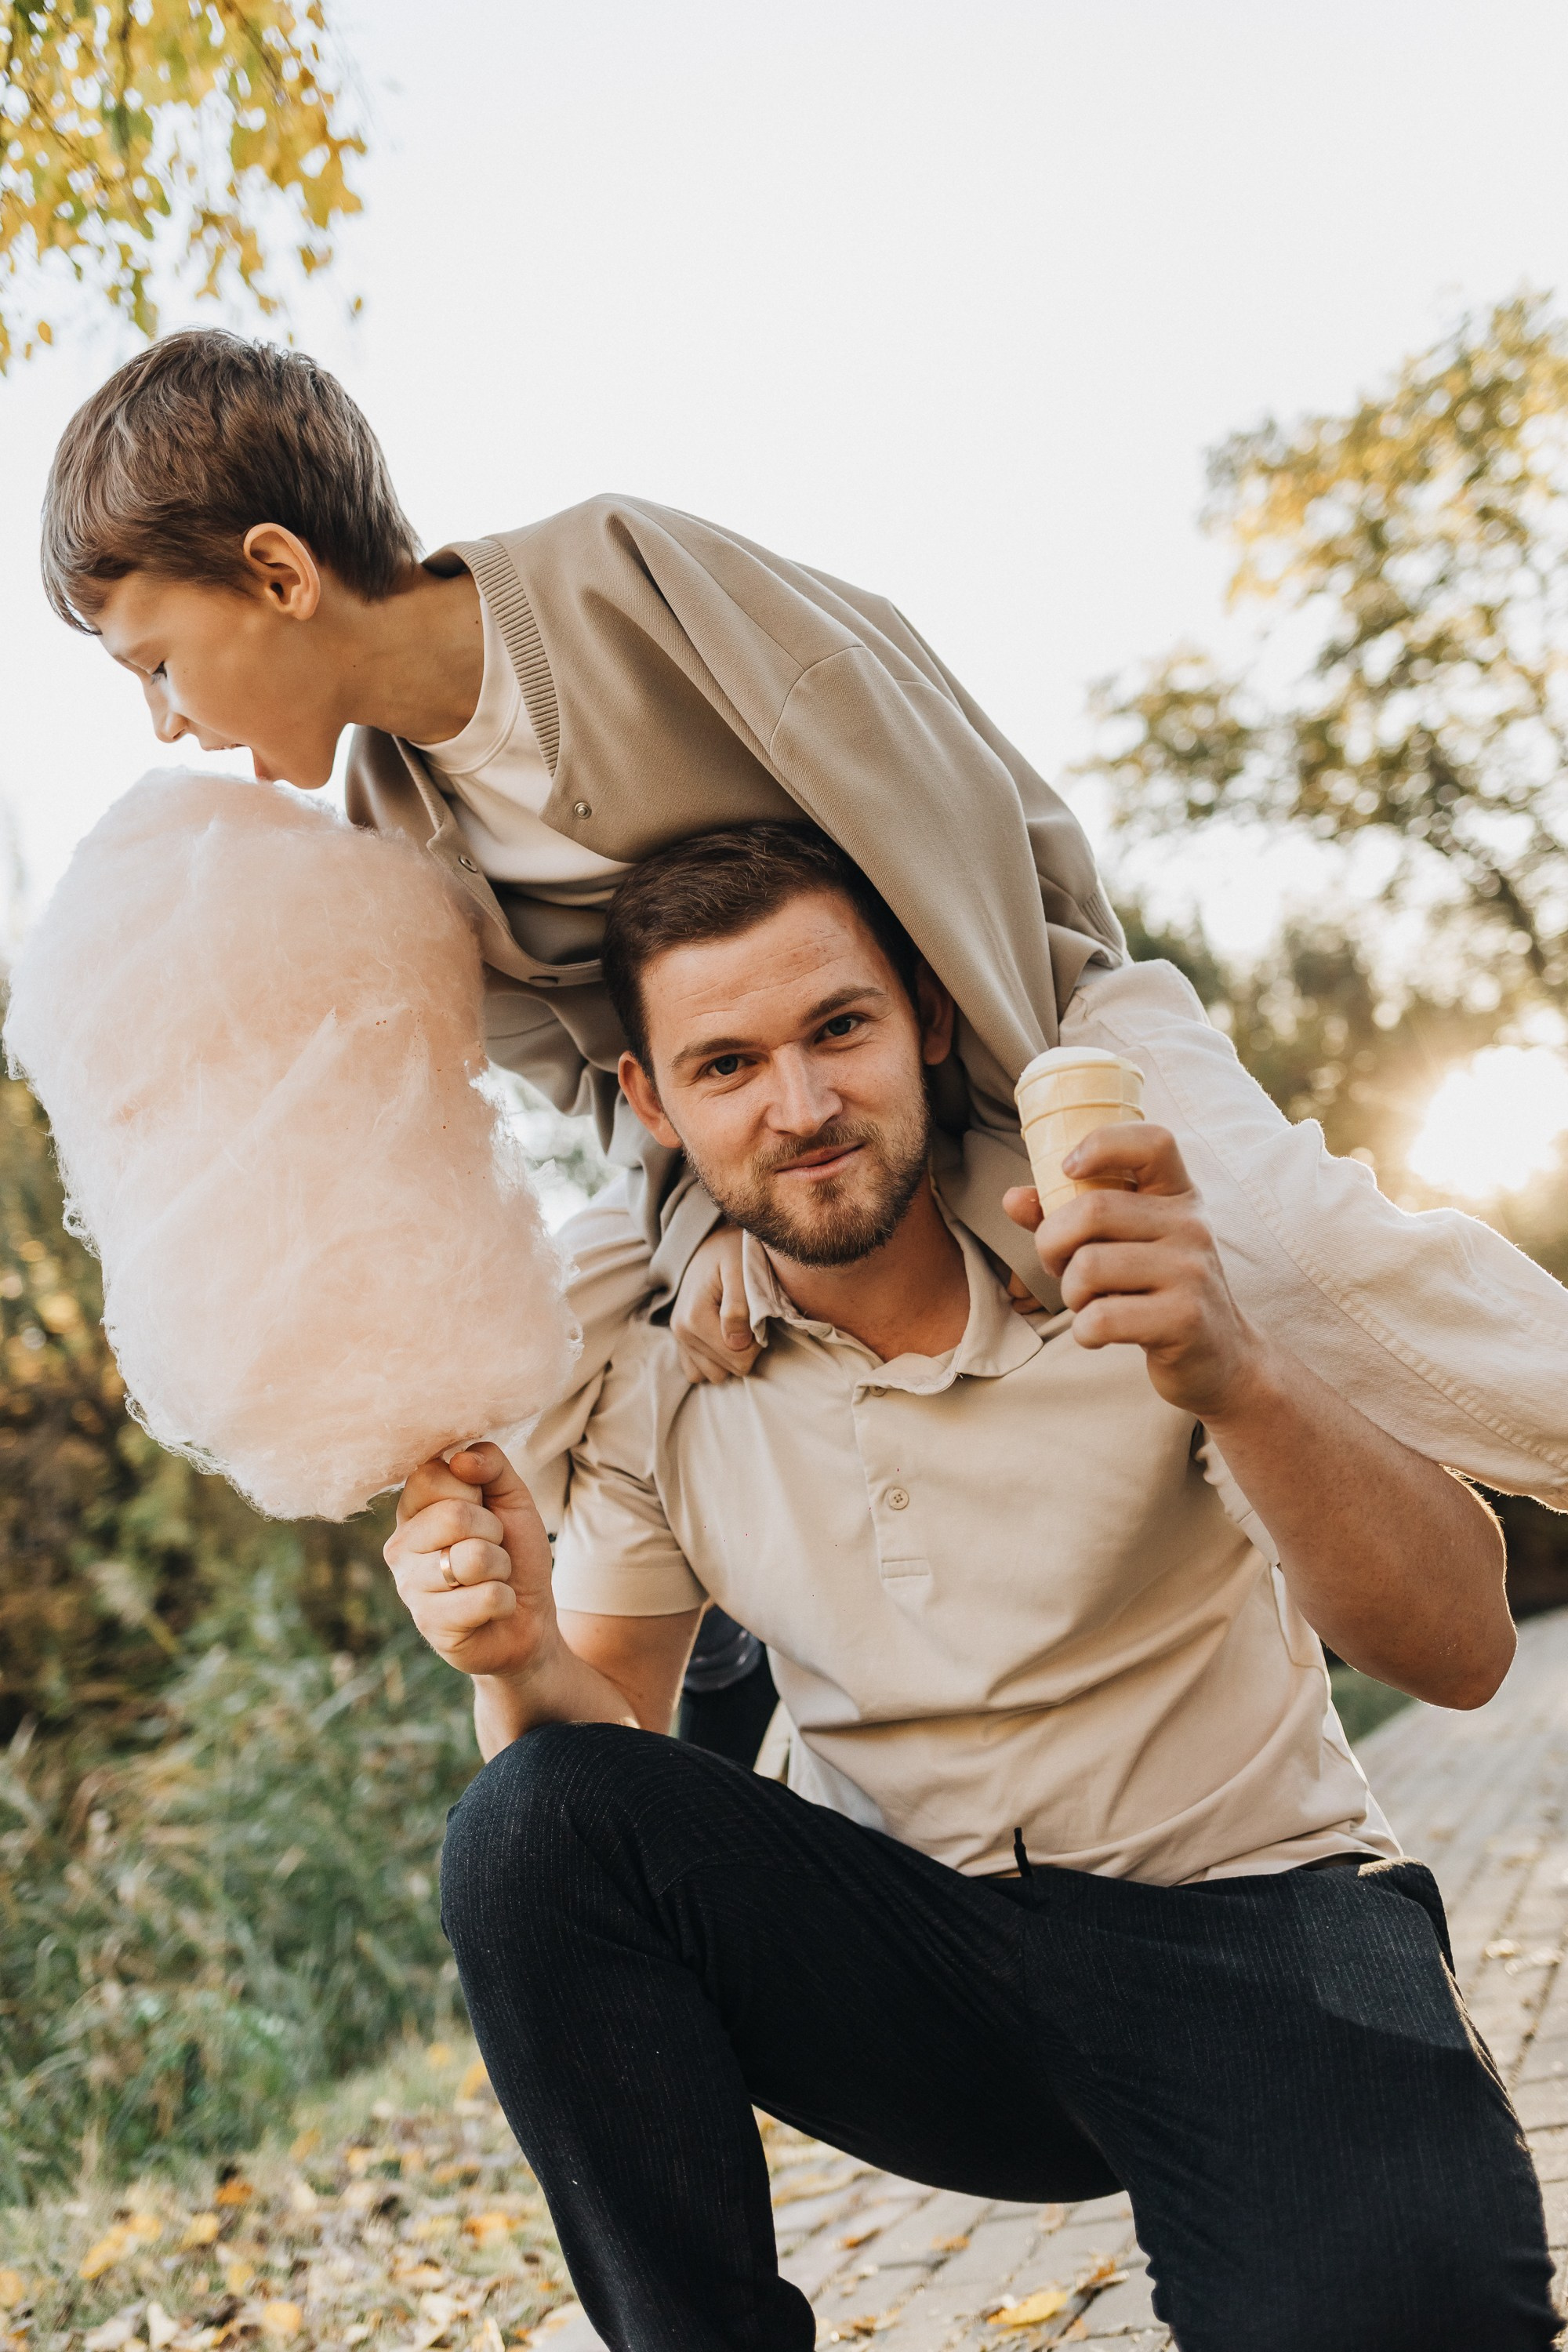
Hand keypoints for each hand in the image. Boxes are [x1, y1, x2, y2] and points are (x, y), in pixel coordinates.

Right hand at [383, 1441, 557, 1684]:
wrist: (526, 1619)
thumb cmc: (514, 1554)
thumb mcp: (512, 1498)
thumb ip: (491, 1465)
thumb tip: (461, 1459)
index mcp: (414, 1509)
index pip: (432, 1476)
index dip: (474, 1490)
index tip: (481, 1510)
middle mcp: (400, 1545)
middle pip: (454, 1516)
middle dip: (494, 1533)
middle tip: (492, 1550)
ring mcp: (409, 1587)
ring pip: (474, 1558)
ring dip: (501, 1569)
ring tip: (491, 1578)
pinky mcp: (429, 1624)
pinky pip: (486, 1597)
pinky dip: (504, 1601)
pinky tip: (490, 1609)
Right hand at [671, 1222, 761, 1383]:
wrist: (711, 1242)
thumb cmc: (732, 1253)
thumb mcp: (740, 1270)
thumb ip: (739, 1307)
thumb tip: (737, 1344)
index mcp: (695, 1318)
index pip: (738, 1358)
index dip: (757, 1343)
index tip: (758, 1317)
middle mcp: (681, 1332)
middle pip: (728, 1370)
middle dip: (745, 1349)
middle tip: (748, 1318)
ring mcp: (679, 1338)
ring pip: (715, 1375)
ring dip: (731, 1356)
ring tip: (737, 1327)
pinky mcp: (681, 1341)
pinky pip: (698, 1372)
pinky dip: (714, 1361)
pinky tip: (724, 1338)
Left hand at [1003, 1123, 1262, 1419]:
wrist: (1219, 1356)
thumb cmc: (1155, 1290)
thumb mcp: (1124, 1244)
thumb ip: (1068, 1216)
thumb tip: (1012, 1198)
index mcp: (1178, 1195)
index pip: (1153, 1141)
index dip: (1103, 1144)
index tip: (1068, 1169)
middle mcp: (1191, 1225)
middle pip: (1092, 1210)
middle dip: (1051, 1242)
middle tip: (1056, 1265)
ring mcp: (1191, 1271)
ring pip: (1088, 1267)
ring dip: (1069, 1293)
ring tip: (1087, 1302)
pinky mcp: (1184, 1319)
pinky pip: (1101, 1318)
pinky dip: (1084, 1331)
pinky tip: (1099, 1332)